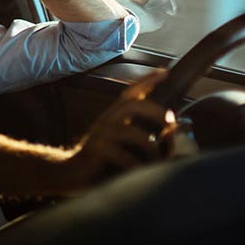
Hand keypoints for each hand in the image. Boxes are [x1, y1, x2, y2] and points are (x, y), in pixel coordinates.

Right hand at [65, 71, 175, 190]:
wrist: (71, 172)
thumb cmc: (101, 157)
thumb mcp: (120, 142)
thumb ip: (140, 135)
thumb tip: (172, 135)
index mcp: (114, 117)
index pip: (130, 93)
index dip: (146, 82)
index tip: (163, 72)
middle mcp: (106, 122)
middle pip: (129, 105)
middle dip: (154, 110)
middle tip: (171, 122)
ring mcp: (100, 136)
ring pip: (128, 132)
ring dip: (150, 145)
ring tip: (160, 158)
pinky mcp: (96, 152)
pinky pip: (121, 156)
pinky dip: (136, 164)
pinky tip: (142, 172)